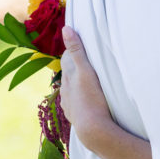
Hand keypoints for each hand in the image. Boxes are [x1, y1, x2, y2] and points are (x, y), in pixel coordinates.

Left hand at [60, 26, 113, 146]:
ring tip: (87, 82)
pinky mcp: (75, 116)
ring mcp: (69, 105)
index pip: (67, 59)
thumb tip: (66, 29)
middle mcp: (65, 91)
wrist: (93, 129)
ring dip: (76, 84)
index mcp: (69, 78)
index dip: (73, 51)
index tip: (80, 45)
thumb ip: (77, 50)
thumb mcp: (86, 71)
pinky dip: (79, 99)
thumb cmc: (92, 98)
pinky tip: (86, 102)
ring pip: (70, 90)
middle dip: (74, 67)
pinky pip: (75, 105)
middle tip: (85, 61)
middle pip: (67, 74)